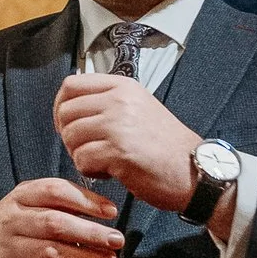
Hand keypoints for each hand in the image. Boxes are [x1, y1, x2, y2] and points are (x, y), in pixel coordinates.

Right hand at [0, 179, 124, 257]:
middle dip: (89, 233)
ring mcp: (7, 248)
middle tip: (115, 240)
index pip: (53, 191)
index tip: (110, 211)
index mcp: (21, 196)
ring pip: (49, 253)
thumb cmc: (20, 222)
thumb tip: (103, 209)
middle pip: (53, 223)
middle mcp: (11, 220)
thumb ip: (63, 200)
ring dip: (84, 257)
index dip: (85, 200)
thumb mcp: (33, 201)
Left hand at [54, 73, 204, 217]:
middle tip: (88, 149)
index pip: (71, 85)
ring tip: (103, 161)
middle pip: (66, 112)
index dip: (61, 107)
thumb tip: (69, 105)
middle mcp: (120, 100)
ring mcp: (119, 124)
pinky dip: (90, 171)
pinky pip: (82, 160)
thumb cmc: (165, 146)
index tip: (69, 124)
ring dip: (80, 154)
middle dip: (69, 135)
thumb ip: (108, 102)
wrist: (195, 171)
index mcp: (123, 86)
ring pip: (70, 136)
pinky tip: (110, 172)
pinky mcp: (119, 151)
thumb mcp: (139, 108)